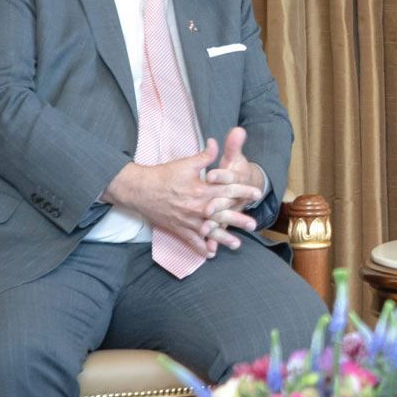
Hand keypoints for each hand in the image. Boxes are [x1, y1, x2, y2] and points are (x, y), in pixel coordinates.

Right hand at [102, 139, 261, 255]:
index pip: (227, 191)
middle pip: (222, 215)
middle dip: (239, 220)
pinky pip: (192, 241)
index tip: (257, 193)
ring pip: (210, 232)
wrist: (139, 190)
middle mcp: (197, 207)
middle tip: (253, 225)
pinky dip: (201, 248)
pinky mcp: (178, 229)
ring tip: (238, 244)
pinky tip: (211, 254)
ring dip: (224, 239)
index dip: (243, 191)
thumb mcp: (186, 163)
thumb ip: (205, 156)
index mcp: (201, 190)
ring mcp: (188, 220)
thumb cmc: (163, 175)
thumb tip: (217, 142)